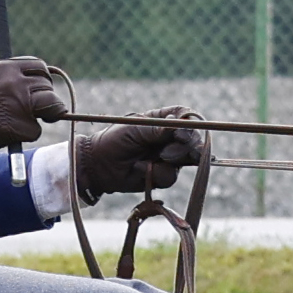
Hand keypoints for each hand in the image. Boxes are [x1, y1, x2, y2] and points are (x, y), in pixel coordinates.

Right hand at [0, 56, 70, 151]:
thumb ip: (7, 76)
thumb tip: (31, 79)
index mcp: (7, 68)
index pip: (39, 67)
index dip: (43, 77)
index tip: (41, 84)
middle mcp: (17, 83)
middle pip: (47, 86)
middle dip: (45, 97)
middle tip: (39, 106)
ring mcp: (22, 105)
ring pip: (51, 106)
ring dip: (43, 113)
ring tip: (24, 118)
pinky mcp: (25, 126)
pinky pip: (36, 129)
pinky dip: (27, 132)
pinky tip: (10, 131)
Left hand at [73, 113, 205, 201]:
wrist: (99, 167)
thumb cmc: (113, 141)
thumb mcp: (133, 130)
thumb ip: (156, 129)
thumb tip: (178, 126)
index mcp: (162, 120)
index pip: (186, 116)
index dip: (189, 125)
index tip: (180, 134)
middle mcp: (169, 137)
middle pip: (193, 139)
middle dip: (185, 147)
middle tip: (167, 153)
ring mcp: (169, 156)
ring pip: (186, 160)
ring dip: (170, 161)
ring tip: (152, 160)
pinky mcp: (164, 174)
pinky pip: (171, 176)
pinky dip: (156, 174)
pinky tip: (140, 170)